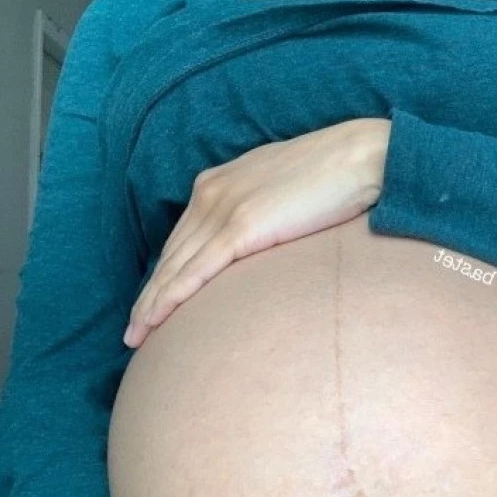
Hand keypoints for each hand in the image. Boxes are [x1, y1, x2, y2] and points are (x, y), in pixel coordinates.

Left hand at [122, 117, 390, 348]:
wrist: (363, 158)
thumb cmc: (337, 178)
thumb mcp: (285, 193)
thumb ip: (264, 214)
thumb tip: (264, 242)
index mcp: (220, 182)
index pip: (183, 239)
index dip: (165, 274)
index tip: (153, 303)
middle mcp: (211, 193)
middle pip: (172, 256)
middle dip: (150, 296)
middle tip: (133, 333)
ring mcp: (223, 209)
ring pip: (175, 267)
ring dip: (152, 305)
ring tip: (137, 339)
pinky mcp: (240, 227)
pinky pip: (195, 271)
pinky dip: (169, 299)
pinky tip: (155, 321)